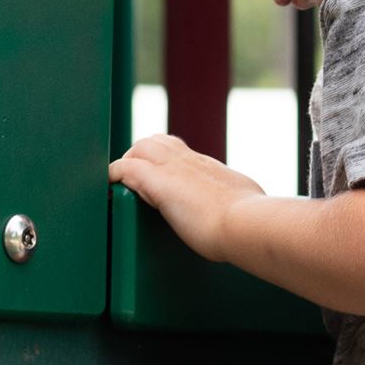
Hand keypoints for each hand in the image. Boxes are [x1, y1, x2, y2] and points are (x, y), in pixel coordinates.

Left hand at [108, 135, 264, 262]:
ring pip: (141, 147)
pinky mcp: (157, 183)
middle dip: (142, 157)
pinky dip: (114, 175)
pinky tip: (109, 186)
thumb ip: (241, 199)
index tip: (160, 177)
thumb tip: (254, 206)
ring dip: (130, 163)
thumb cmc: (251, 219)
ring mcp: (173, 169)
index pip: (179, 151)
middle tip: (136, 182)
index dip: (165, 159)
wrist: (245, 222)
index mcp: (209, 168)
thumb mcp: (247, 200)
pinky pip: (125, 169)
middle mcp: (191, 162)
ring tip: (124, 185)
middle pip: (157, 142)